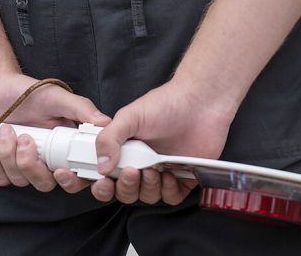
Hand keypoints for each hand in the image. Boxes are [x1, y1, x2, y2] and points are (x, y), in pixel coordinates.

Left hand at [0, 72, 108, 193]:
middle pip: (45, 183)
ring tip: (5, 129)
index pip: (75, 176)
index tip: (61, 171)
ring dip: (8, 156)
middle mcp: (45, 160)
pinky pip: (0, 178)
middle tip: (24, 138)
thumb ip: (80, 109)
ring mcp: (22, 165)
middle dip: (31, 165)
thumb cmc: (25, 91)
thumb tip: (105, 123)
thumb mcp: (55, 96)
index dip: (71, 181)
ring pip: (20, 180)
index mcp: (63, 147)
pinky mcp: (1, 165)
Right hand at [92, 75, 237, 204]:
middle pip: (124, 191)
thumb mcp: (129, 117)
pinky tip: (169, 175)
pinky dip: (168, 191)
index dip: (102, 184)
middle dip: (125, 187)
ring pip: (147, 196)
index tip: (103, 182)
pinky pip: (171, 197)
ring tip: (153, 170)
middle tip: (132, 172)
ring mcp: (161, 171)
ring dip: (147, 188)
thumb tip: (101, 165)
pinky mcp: (183, 178)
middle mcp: (141, 162)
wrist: (200, 103)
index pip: (105, 175)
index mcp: (124, 149)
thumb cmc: (165, 104)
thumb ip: (109, 139)